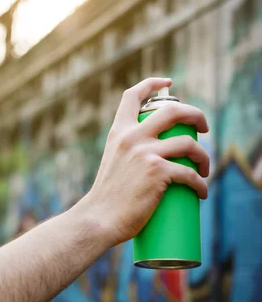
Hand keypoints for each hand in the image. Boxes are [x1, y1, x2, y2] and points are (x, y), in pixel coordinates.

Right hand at [83, 78, 209, 245]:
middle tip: (204, 127)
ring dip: (204, 156)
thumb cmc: (106, 198)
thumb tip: (152, 155)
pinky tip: (201, 192)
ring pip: (189, 143)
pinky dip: (200, 184)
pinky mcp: (157, 172)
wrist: (98, 218)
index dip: (152, 84)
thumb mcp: (112, 162)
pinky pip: (190, 174)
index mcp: (118, 132)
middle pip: (174, 111)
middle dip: (196, 114)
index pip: (133, 96)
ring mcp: (145, 153)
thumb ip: (127, 152)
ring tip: (204, 168)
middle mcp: (131, 137)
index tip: (167, 83)